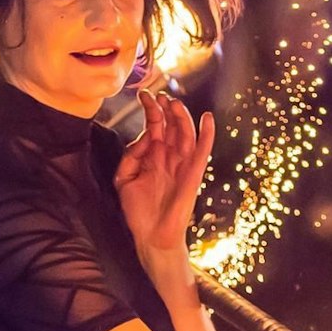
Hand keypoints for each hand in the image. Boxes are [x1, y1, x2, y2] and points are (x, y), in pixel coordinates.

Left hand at [115, 91, 213, 281]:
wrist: (152, 235)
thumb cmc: (138, 211)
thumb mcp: (124, 178)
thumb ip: (131, 155)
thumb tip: (145, 137)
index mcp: (153, 157)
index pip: (155, 127)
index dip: (151, 110)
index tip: (143, 94)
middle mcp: (169, 158)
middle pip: (171, 126)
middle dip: (165, 109)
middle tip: (159, 95)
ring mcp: (183, 165)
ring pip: (186, 134)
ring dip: (182, 117)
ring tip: (174, 102)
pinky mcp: (193, 174)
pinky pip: (202, 151)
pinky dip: (207, 134)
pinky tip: (207, 118)